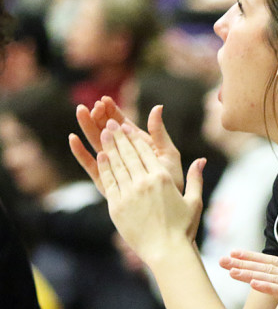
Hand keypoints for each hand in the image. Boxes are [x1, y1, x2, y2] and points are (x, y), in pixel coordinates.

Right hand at [70, 97, 184, 194]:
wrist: (169, 208)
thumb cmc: (173, 181)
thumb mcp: (167, 153)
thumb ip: (159, 133)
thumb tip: (157, 107)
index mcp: (139, 146)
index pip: (123, 125)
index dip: (113, 112)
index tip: (105, 99)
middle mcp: (124, 156)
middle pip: (107, 133)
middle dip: (98, 117)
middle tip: (91, 105)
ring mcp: (114, 168)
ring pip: (97, 145)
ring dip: (87, 128)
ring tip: (80, 113)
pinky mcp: (106, 182)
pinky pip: (91, 166)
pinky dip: (81, 153)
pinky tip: (73, 139)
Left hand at [96, 120, 205, 259]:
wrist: (166, 251)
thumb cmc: (183, 228)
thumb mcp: (194, 201)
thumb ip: (196, 178)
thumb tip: (201, 161)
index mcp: (162, 179)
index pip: (144, 152)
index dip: (133, 137)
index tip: (126, 126)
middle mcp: (143, 183)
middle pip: (128, 154)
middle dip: (118, 136)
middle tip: (110, 123)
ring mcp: (128, 194)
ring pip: (116, 164)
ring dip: (109, 147)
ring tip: (103, 134)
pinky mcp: (116, 206)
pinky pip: (109, 181)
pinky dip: (104, 167)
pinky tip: (101, 157)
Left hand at [221, 239, 277, 308]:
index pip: (276, 263)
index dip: (255, 258)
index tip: (237, 254)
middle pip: (270, 268)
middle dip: (245, 263)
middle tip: (223, 259)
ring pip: (273, 278)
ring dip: (250, 274)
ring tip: (230, 270)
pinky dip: (269, 287)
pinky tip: (253, 284)